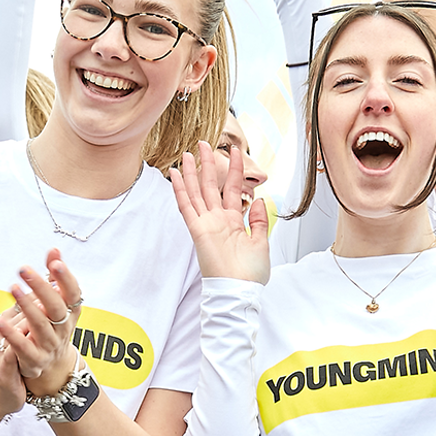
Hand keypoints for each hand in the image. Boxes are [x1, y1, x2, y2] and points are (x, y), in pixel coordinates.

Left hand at [0, 249, 83, 397]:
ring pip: (40, 325)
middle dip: (41, 287)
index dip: (65, 278)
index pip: (73, 293)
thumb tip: (54, 250)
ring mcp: (50, 346)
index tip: (55, 263)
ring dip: (26, 306)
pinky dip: (11, 333)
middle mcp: (63, 329)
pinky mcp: (35, 360)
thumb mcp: (55, 302)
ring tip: (13, 288)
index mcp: (70, 313)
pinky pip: (23, 346)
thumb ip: (53, 276)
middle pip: (56, 307)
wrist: (51, 366)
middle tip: (24, 270)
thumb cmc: (51, 327)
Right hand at [171, 141, 270, 283]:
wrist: (239, 291)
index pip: (233, 189)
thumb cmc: (249, 275)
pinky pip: (186, 206)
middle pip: (211, 185)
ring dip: (191, 172)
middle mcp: (218, 220)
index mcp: (234, 222)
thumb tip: (259, 200)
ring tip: (186, 153)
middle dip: (208, 164)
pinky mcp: (197, 230)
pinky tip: (174, 174)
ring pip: (196, 192)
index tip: (234, 152)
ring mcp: (206, 224)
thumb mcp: (262, 243)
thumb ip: (259, 221)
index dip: (234, 170)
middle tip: (203, 144)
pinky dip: (179, 190)